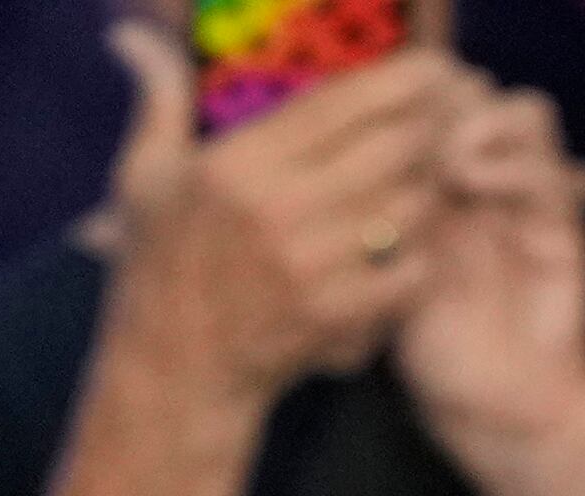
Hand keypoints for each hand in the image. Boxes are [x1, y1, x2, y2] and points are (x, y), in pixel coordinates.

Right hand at [95, 22, 469, 407]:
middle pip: (391, 147)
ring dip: (430, 187)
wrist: (173, 373)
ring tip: (436, 176)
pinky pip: (410, 272)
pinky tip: (417, 244)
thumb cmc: (159, 267)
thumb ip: (157, 98)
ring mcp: (310, 265)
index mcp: (239, 164)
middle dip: (432, 127)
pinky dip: (423, 256)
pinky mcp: (334, 316)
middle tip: (452, 119)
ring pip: (410, 206)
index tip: (434, 67)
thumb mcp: (144, 178)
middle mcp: (278, 209)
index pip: (341, 103)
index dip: (401, 79)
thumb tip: (132, 33)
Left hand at [389, 87, 584, 464]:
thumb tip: (355, 165)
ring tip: (442, 158)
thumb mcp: (393, 280)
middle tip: (408, 135)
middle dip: (438, 102)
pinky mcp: (561, 218)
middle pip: (469, 95)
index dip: (401, 106)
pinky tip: (469, 182)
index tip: (369, 132)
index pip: (428, 111)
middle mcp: (486, 184)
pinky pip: (541, 160)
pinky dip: (504, 155)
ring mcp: (526, 197)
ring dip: (475, 118)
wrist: (502, 408)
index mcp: (444, 190)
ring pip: (515, 108)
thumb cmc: (438, 356)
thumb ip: (387, 222)